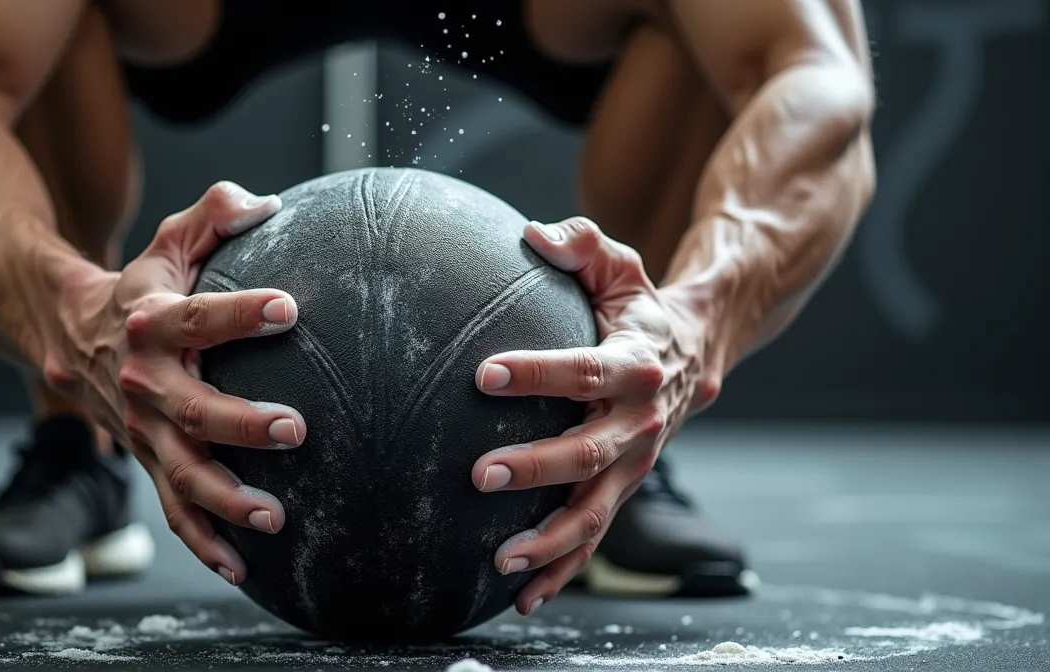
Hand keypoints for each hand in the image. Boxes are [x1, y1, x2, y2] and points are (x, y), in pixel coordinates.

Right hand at [50, 182, 306, 584]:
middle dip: (240, 422)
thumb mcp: (168, 244)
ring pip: (181, 473)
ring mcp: (143, 431)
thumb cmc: (141, 287)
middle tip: (294, 428)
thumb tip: (267, 202)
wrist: (67, 336)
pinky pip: (173, 511)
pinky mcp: (148, 462)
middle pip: (192, 409)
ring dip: (226, 499)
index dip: (241, 312)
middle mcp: (144, 382)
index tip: (289, 307)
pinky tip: (243, 570)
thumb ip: (212, 214)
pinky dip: (203, 543)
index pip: (200, 316)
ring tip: (275, 517)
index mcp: (153, 323)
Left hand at [470, 217, 721, 615]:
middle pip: (587, 452)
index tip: (485, 373)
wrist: (693, 354)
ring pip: (594, 511)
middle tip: (479, 472)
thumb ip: (581, 244)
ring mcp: (634, 466)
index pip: (583, 371)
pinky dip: (563, 570)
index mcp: (635, 364)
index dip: (537, 374)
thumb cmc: (636, 306)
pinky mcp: (621, 490)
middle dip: (535, 467)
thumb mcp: (619, 265)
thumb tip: (531, 234)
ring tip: (501, 559)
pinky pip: (594, 537)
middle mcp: (640, 423)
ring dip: (550, 540)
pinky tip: (523, 595)